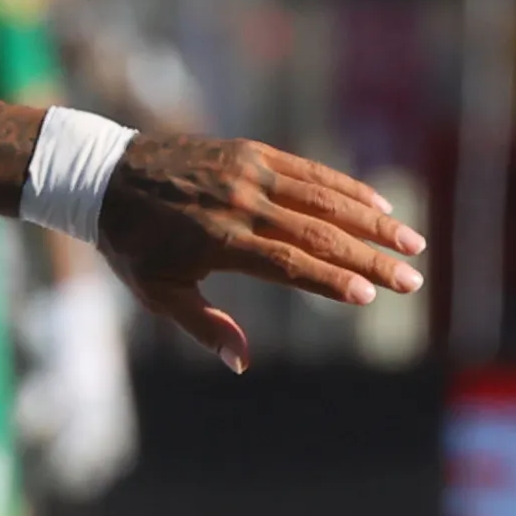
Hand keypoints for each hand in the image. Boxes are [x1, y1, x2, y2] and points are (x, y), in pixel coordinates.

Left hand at [98, 137, 423, 372]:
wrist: (104, 174)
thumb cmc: (130, 245)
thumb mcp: (157, 294)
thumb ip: (204, 326)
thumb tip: (242, 363)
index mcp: (220, 241)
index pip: (290, 264)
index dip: (332, 281)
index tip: (371, 296)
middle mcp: (242, 203)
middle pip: (319, 233)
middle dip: (371, 257)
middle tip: (412, 279)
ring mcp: (249, 173)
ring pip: (324, 197)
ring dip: (372, 220)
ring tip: (411, 240)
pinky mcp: (250, 153)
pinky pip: (308, 171)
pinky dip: (345, 187)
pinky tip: (377, 203)